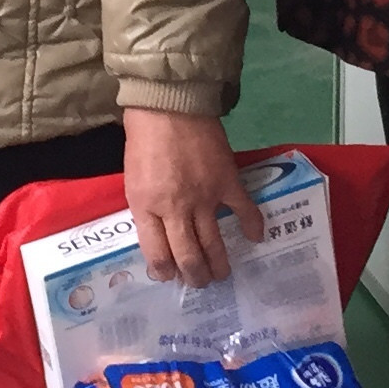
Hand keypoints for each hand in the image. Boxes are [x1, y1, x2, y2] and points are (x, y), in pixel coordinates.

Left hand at [124, 109, 262, 286]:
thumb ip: (146, 210)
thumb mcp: (133, 180)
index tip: (169, 276)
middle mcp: (176, 209)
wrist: (169, 105)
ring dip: (219, 265)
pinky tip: (255, 238)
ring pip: (214, 244)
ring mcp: (204, 198)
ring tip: (221, 274)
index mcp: (147, 207)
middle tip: (199, 282)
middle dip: (194, 276)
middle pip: (188, 256)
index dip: (165, 271)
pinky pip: (245, 211)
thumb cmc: (143, 141)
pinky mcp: (227, 183)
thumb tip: (158, 238)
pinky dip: (252, 226)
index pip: (157, 254)